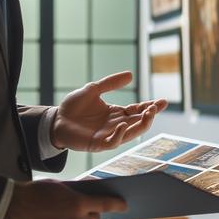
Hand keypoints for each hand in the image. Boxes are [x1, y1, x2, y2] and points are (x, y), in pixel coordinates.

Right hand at [0, 179, 126, 218]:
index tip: (125, 205)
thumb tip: (94, 192)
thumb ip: (78, 191)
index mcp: (79, 204)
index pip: (107, 205)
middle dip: (90, 213)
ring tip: (58, 216)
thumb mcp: (59, 185)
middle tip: (79, 208)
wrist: (13, 209)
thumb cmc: (35, 192)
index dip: (118, 205)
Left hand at [52, 71, 167, 151]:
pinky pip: (112, 142)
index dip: (150, 106)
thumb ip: (111, 83)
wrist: (55, 119)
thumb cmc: (73, 106)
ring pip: (130, 134)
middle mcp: (115, 125)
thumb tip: (131, 74)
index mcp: (116, 113)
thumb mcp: (93, 89)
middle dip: (149, 116)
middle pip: (138, 122)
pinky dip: (119, 135)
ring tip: (148, 114)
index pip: (137, 110)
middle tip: (156, 107)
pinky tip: (122, 124)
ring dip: (140, 125)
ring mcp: (107, 135)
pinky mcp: (97, 143)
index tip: (163, 101)